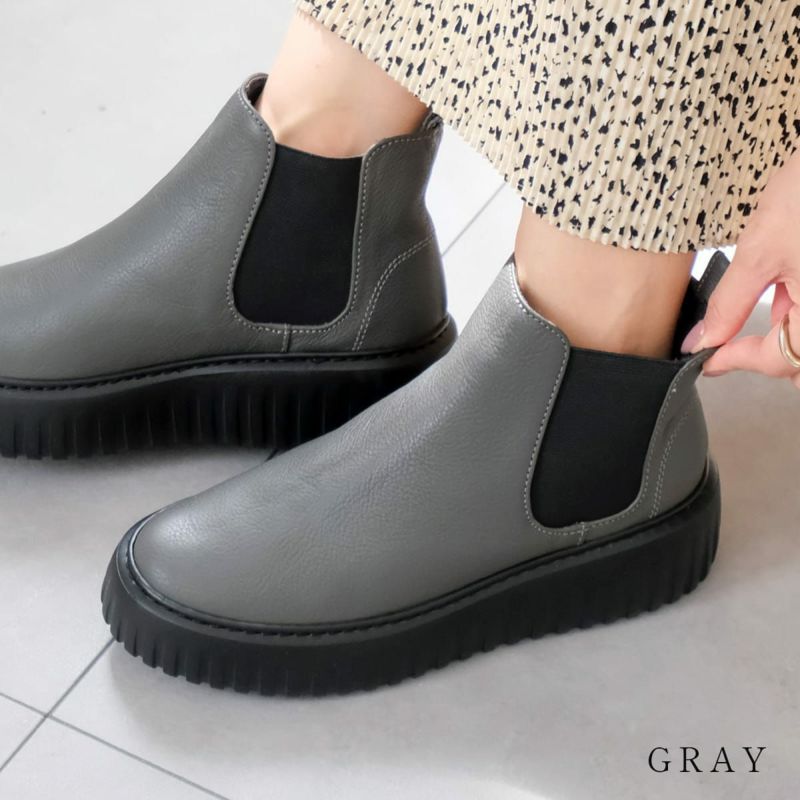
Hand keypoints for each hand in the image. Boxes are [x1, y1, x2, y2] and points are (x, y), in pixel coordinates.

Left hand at [681, 149, 799, 388]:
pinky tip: (785, 290)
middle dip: (772, 358)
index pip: (777, 361)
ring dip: (787, 335)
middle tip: (732, 346)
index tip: (705, 360)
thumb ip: (730, 305)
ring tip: (761, 310)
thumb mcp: (760, 252)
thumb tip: (703, 340)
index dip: (735, 362)